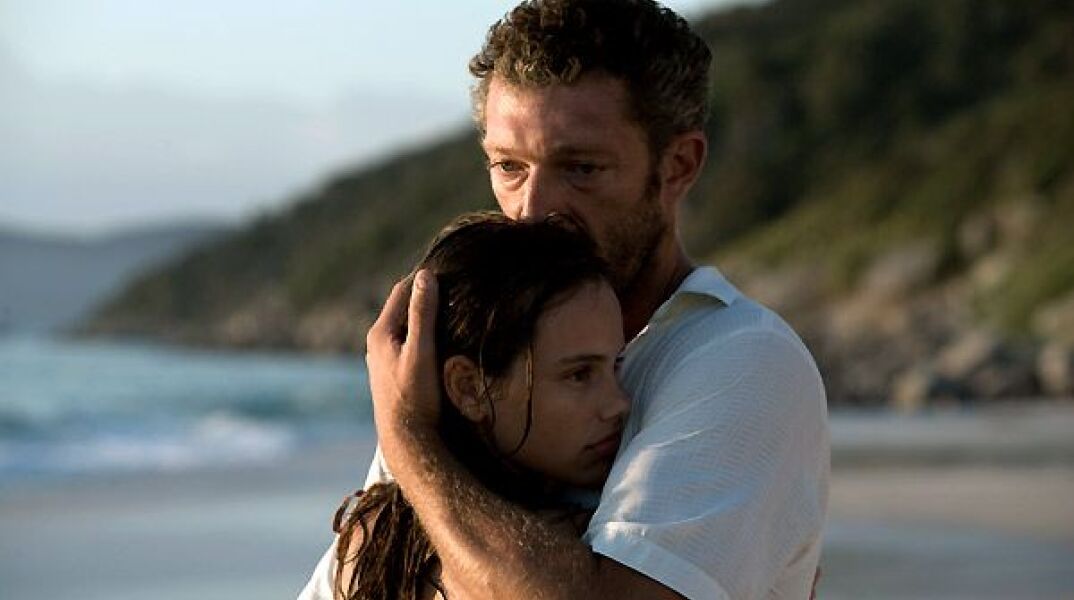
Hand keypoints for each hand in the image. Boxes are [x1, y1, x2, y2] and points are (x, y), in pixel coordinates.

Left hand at [366, 269, 441, 455]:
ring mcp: (381, 358)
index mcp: (380, 332)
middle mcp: (376, 342)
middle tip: (455, 290)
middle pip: (403, 308)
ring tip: (451, 313)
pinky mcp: (390, 372)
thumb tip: (425, 275)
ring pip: (405, 327)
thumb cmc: (415, 396)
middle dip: (425, 297)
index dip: (425, 280)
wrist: (407, 440)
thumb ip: (423, 314)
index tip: (450, 274)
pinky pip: (406, 343)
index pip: (402, 290)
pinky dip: (422, 336)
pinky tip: (439, 342)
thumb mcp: (422, 352)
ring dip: (424, 318)